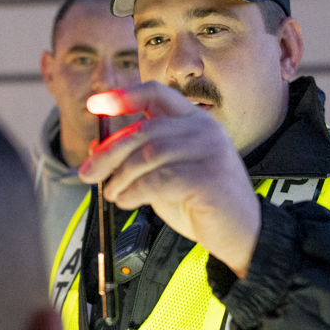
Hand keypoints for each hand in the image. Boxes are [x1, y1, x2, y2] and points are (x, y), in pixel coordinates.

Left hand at [80, 81, 260, 276]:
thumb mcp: (163, 178)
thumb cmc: (203, 206)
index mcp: (194, 121)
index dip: (123, 97)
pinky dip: (135, 191)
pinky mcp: (209, 176)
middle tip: (87, 173)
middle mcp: (204, 129)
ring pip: (148, 154)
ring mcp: (210, 150)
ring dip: (120, 176)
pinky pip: (159, 179)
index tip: (94, 104)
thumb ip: (137, 161)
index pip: (156, 94)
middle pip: (144, 129)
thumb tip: (96, 148)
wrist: (242, 235)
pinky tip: (127, 201)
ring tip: (112, 194)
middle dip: (109, 152)